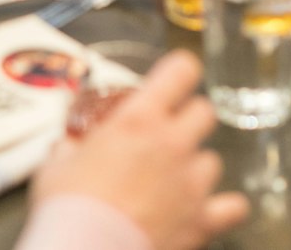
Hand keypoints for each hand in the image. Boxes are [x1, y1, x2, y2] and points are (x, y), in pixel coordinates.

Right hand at [30, 51, 247, 249]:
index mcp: (139, 118)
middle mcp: (172, 142)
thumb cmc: (69, 207)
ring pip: (213, 159)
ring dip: (196, 166)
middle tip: (169, 132)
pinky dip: (225, 208)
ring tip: (175, 180)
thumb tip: (66, 148)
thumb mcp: (57, 164)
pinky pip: (233, 207)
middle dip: (189, 118)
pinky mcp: (201, 220)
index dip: (179, 72)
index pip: (181, 70)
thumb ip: (69, 148)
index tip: (174, 79)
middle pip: (204, 111)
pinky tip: (212, 209)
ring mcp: (191, 182)